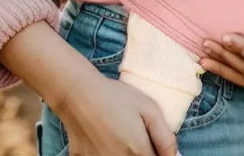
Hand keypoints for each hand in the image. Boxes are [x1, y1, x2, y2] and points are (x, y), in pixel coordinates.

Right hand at [54, 71, 177, 155]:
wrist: (78, 93)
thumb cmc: (116, 97)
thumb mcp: (148, 108)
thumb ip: (165, 137)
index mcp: (138, 151)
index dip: (159, 153)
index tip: (151, 142)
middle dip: (142, 152)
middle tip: (134, 137)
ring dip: (125, 153)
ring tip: (119, 136)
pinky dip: (106, 153)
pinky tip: (104, 139)